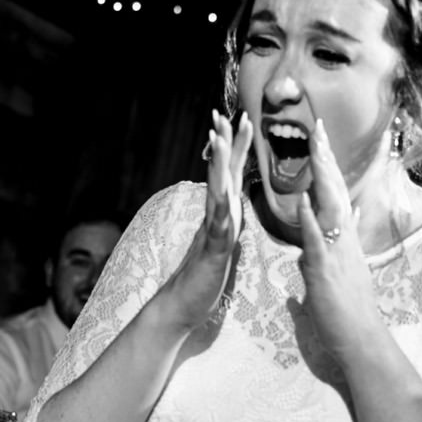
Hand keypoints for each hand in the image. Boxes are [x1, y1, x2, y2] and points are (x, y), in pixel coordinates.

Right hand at [154, 110, 251, 332]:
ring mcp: (212, 232)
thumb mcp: (223, 248)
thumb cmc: (202, 280)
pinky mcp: (212, 251)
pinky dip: (220, 207)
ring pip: (217, 192)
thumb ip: (227, 226)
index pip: (232, 175)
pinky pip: (218, 226)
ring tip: (218, 138)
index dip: (236, 148)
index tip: (241, 120)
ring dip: (218, 165)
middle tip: (225, 114)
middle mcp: (216, 218)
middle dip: (225, 144)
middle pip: (222, 175)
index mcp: (222, 216)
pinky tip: (223, 191)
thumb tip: (234, 211)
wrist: (180, 307)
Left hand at [295, 102, 384, 362]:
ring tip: (315, 147)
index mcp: (344, 241)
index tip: (320, 140)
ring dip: (323, 176)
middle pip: (336, 190)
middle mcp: (345, 240)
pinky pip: (319, 241)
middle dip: (326, 157)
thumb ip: (322, 260)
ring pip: (331, 206)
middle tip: (318, 126)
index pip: (336, 195)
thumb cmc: (346, 314)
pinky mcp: (328, 271)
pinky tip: (303, 199)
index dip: (327, 167)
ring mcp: (338, 253)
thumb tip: (307, 252)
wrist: (362, 341)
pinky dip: (311, 219)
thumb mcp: (333, 279)